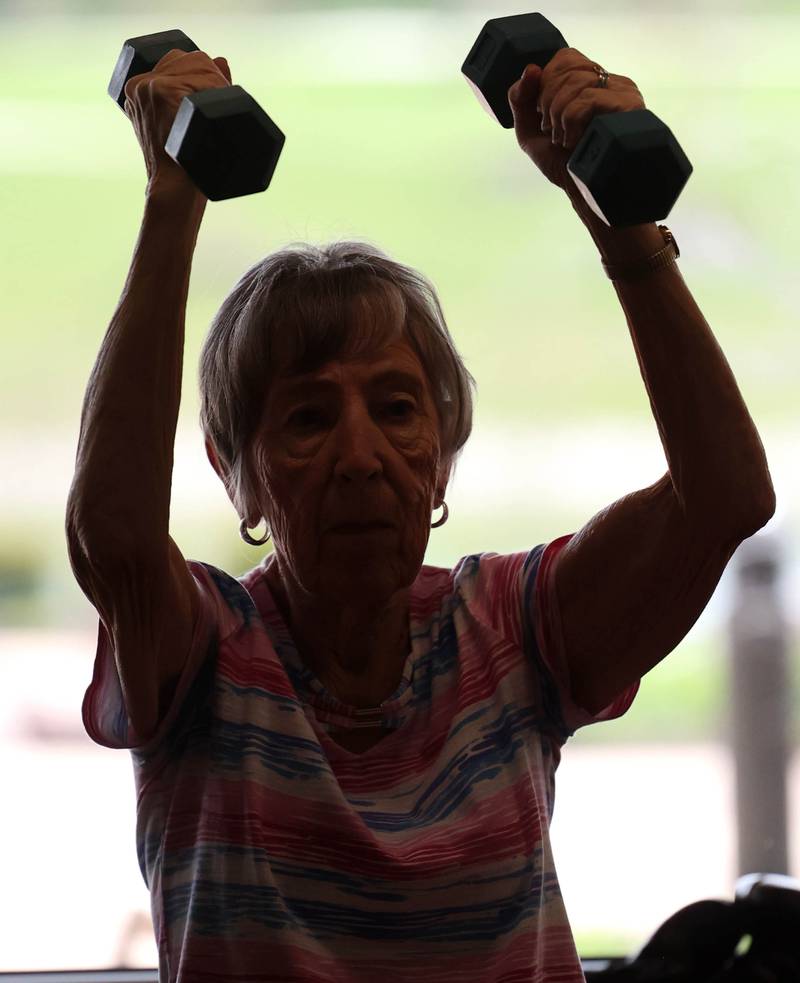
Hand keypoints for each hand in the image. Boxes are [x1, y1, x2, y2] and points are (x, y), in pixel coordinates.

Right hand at [123, 48, 232, 193]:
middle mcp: (140, 84)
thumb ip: (195, 91)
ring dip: (217, 83)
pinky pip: (204, 77)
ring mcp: (150, 87)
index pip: (175, 60)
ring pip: (198, 62)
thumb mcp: (182, 126)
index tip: (210, 96)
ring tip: (214, 113)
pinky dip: (218, 90)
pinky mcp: (164, 92)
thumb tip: (221, 60)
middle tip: (215, 107)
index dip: (200, 74)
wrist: (173, 190)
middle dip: (209, 75)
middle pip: (186, 57)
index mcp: (137, 89)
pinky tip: (214, 113)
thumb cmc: (181, 165)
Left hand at [506, 48, 645, 194]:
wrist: (588, 194)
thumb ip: (520, 100)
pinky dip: (572, 123)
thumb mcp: (531, 132)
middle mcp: (609, 82)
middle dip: (547, 100)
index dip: (545, 82)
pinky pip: (589, 98)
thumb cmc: (564, 166)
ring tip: (565, 141)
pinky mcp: (629, 106)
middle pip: (568, 66)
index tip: (543, 115)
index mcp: (590, 83)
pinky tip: (575, 143)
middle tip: (552, 131)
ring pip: (577, 82)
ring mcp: (622, 92)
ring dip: (559, 116)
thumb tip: (530, 68)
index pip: (565, 57)